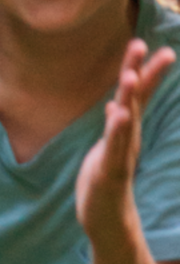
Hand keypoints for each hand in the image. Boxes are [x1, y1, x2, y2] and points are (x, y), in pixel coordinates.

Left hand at [79, 41, 175, 239]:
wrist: (107, 219)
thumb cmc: (105, 180)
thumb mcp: (107, 147)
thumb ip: (114, 126)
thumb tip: (116, 105)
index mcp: (124, 130)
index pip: (135, 96)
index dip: (141, 71)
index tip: (146, 44)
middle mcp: (128, 138)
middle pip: (136, 101)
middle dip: (144, 74)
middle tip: (158, 49)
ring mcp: (121, 153)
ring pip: (127, 120)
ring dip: (130, 96)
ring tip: (131, 73)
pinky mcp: (110, 170)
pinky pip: (115, 146)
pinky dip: (117, 129)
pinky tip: (118, 112)